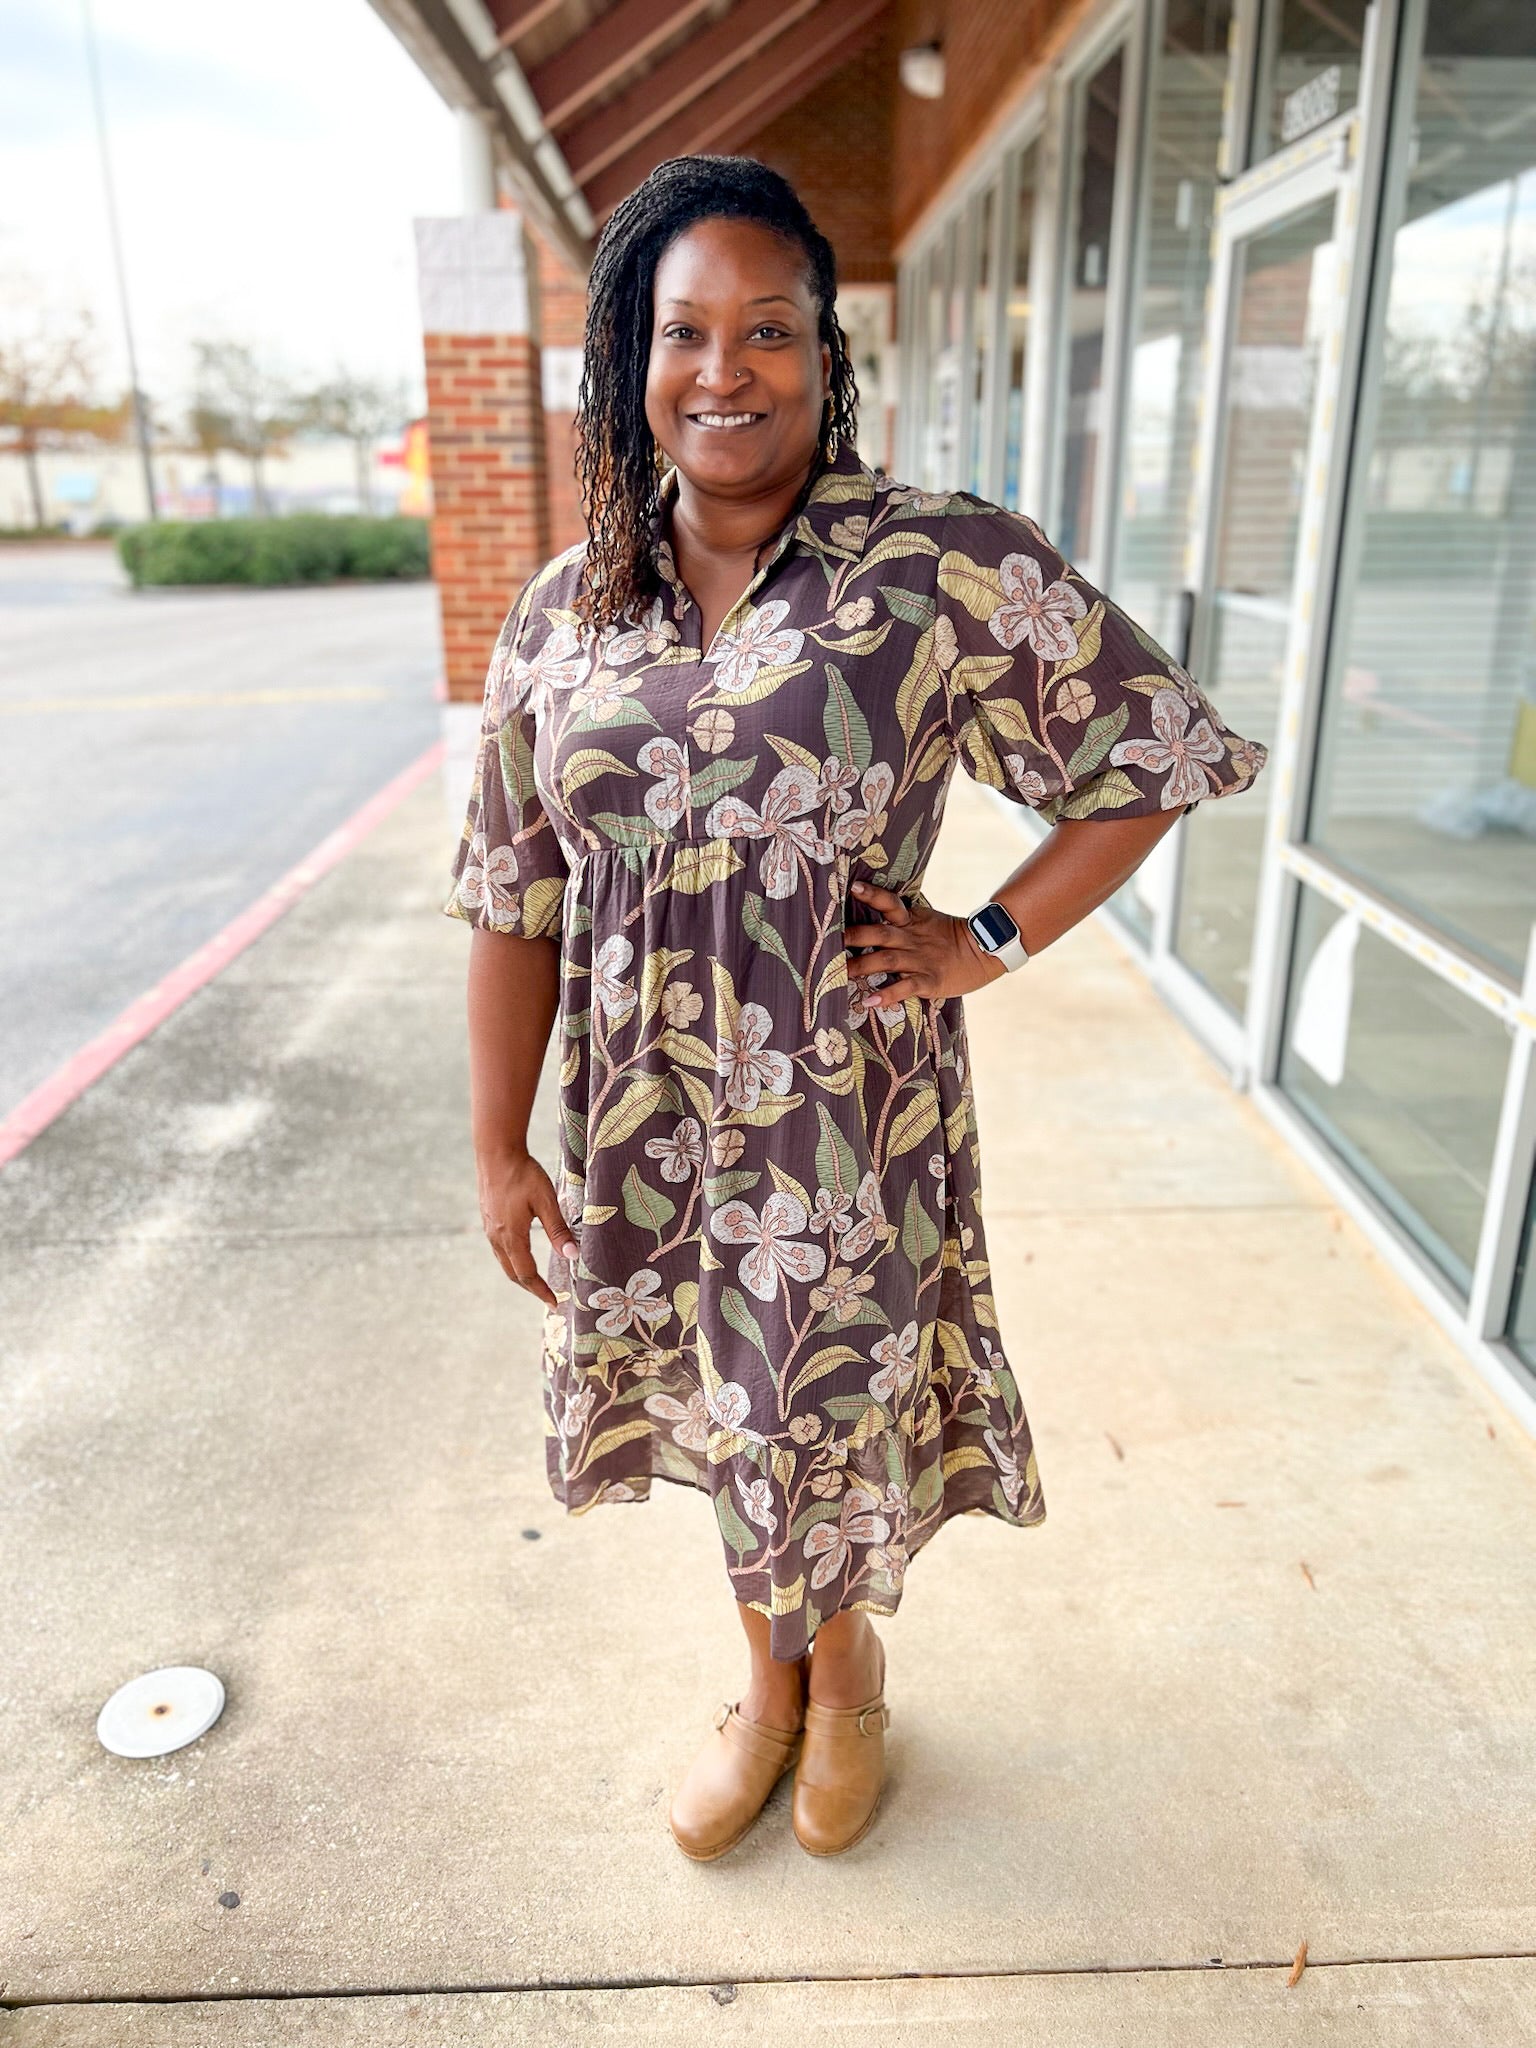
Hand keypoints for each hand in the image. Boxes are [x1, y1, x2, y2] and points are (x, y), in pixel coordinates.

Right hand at [475, 1145, 578, 1307]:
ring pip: (505, 1262)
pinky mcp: (488, 1220)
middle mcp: (497, 1237)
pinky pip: (500, 1250)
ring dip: (521, 1275)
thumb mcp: (546, 1201)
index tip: (555, 1303)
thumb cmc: (522, 1174)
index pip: (527, 1274)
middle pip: (513, 1273)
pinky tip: (522, 1256)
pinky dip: (513, 1261)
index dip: (541, 1291)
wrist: (495, 1153)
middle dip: (531, 1288)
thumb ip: (558, 1230)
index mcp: (511, 1237)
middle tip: (548, 1297)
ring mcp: (489, 1229)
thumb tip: (573, 1255)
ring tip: (537, 1282)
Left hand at [844, 878, 1006, 1008]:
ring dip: (861, 967)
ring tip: (838, 974)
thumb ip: (900, 918)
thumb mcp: (925, 920)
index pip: (889, 903)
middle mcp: (911, 938)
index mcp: (911, 920)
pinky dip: (886, 995)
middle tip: (827, 941)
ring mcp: (920, 960)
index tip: (852, 887)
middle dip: (853, 937)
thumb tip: (871, 915)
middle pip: (879, 934)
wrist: (985, 951)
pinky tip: (869, 1002)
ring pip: (885, 961)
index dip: (871, 895)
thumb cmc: (949, 937)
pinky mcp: (930, 981)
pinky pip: (905, 987)